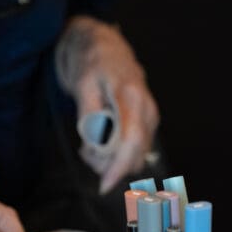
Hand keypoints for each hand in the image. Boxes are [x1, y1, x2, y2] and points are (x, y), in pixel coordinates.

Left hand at [55, 16, 159, 192]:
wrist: (103, 46)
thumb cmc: (90, 62)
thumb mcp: (82, 83)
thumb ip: (89, 114)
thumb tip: (96, 143)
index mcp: (132, 96)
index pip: (131, 140)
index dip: (119, 166)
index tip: (103, 185)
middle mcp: (147, 108)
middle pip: (135, 153)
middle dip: (108, 164)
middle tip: (84, 152)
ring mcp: (149, 116)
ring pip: (135, 155)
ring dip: (109, 159)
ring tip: (88, 143)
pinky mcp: (146, 123)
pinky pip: (133, 149)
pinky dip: (114, 153)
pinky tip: (98, 141)